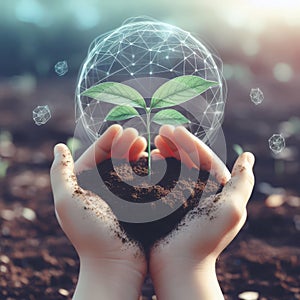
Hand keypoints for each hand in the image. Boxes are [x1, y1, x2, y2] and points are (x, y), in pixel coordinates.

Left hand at [50, 125, 146, 299]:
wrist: (115, 264)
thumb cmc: (89, 233)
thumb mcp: (67, 201)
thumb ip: (60, 173)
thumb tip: (59, 147)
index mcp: (82, 184)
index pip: (94, 154)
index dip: (107, 139)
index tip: (120, 128)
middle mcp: (100, 188)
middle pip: (113, 159)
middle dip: (124, 144)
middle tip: (138, 136)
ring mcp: (119, 196)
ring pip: (128, 168)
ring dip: (136, 155)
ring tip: (146, 145)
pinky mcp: (135, 204)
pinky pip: (141, 181)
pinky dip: (146, 170)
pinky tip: (154, 162)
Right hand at [149, 125, 254, 299]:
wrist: (180, 266)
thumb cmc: (206, 239)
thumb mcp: (231, 210)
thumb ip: (242, 182)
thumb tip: (248, 156)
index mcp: (217, 188)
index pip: (204, 156)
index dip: (188, 141)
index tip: (171, 130)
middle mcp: (202, 190)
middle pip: (189, 159)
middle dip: (175, 144)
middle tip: (159, 133)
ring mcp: (184, 197)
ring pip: (175, 168)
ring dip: (165, 154)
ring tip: (153, 146)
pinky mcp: (168, 203)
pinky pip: (163, 181)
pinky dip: (156, 170)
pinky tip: (148, 163)